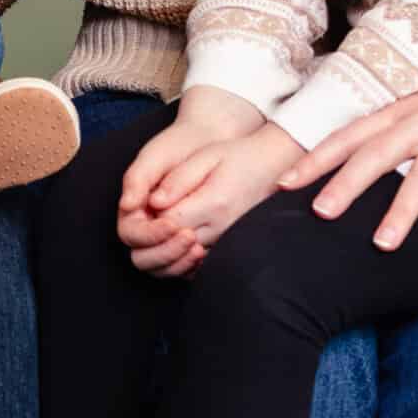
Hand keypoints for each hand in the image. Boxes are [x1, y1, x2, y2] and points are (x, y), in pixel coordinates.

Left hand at [137, 125, 306, 277]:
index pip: (168, 222)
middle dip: (156, 236)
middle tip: (151, 217)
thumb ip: (179, 180)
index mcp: (213, 203)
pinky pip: (200, 261)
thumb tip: (154, 202)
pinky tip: (176, 239)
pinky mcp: (228, 243)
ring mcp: (226, 238)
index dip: (152, 217)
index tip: (147, 203)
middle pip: (175, 245)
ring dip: (168, 248)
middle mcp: (221, 226)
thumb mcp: (206, 157)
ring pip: (186, 257)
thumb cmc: (236, 156)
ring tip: (161, 227)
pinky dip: (184, 257)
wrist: (270, 165)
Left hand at [278, 0, 417, 254]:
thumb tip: (370, 159)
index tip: (284, 182)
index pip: (353, 133)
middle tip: (317, 213)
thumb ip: (405, 128)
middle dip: (345, 183)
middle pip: (377, 152)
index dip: (318, 157)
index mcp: (407, 109)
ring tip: (381, 245)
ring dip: (401, 210)